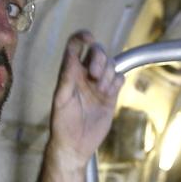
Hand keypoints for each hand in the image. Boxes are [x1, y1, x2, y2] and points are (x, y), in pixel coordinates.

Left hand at [48, 30, 123, 170]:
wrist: (75, 144)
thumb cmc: (62, 122)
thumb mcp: (61, 99)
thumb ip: (67, 77)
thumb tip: (72, 56)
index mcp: (69, 72)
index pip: (75, 46)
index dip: (82, 37)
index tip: (88, 37)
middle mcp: (85, 74)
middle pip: (98, 52)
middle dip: (99, 59)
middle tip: (94, 77)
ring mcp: (99, 84)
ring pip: (110, 64)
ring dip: (107, 74)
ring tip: (101, 91)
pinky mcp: (111, 95)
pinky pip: (119, 78)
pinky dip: (116, 81)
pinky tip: (109, 92)